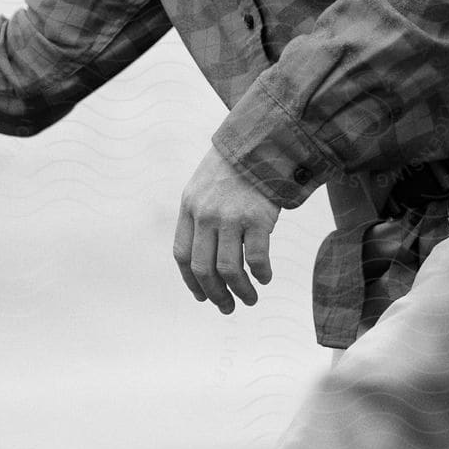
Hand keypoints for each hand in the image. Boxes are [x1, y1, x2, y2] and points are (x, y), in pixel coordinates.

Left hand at [173, 146, 279, 315]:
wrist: (259, 141)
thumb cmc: (232, 168)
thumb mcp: (202, 186)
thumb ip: (198, 217)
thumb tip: (203, 261)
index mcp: (188, 207)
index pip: (182, 255)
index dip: (191, 282)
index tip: (203, 297)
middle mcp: (205, 214)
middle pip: (203, 268)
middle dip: (215, 294)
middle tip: (227, 307)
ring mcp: (230, 216)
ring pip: (228, 270)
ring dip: (240, 291)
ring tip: (249, 299)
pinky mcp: (256, 217)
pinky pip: (256, 258)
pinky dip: (261, 274)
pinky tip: (265, 277)